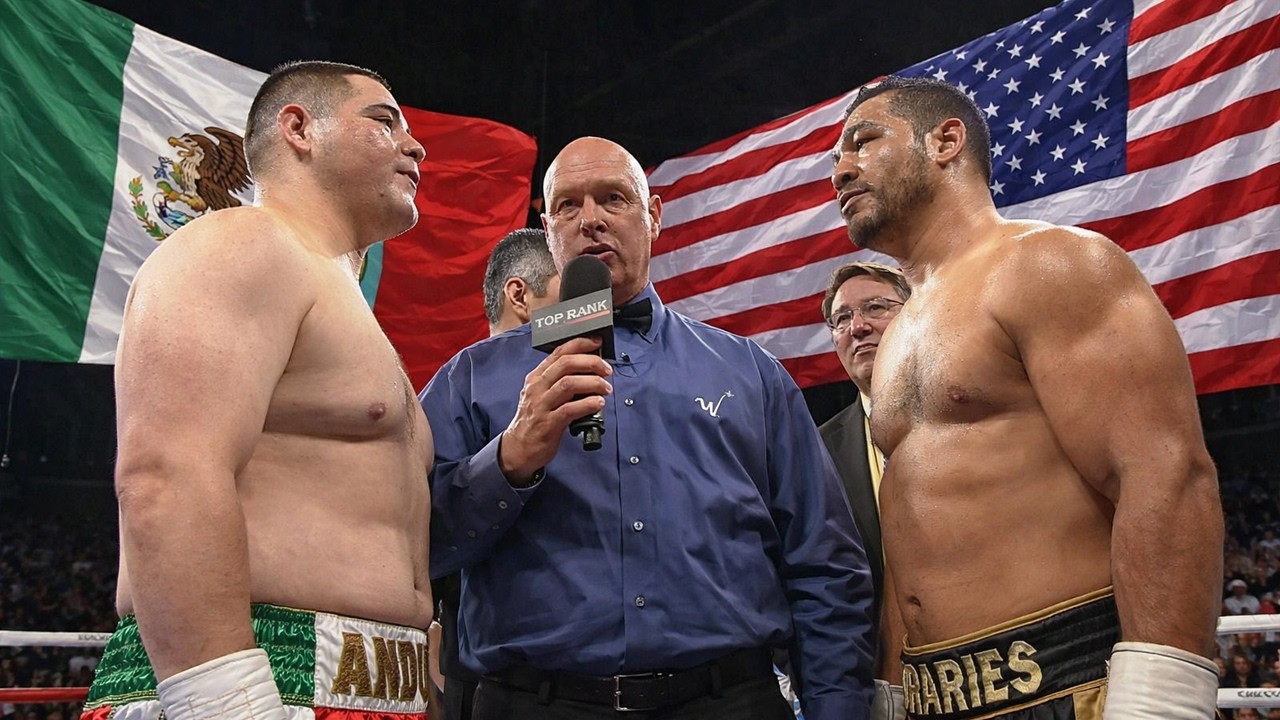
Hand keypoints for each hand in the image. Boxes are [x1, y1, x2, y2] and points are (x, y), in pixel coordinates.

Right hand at [499, 337, 611, 482]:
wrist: (518, 448)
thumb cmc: (534, 421)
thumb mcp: (541, 395)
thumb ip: (559, 381)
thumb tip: (589, 370)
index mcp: (537, 378)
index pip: (559, 352)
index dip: (581, 344)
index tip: (597, 342)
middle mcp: (537, 388)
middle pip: (566, 364)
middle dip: (591, 362)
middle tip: (607, 370)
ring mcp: (541, 405)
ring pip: (569, 384)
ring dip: (593, 383)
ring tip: (606, 388)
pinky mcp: (548, 424)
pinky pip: (570, 409)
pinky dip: (587, 404)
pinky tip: (598, 403)